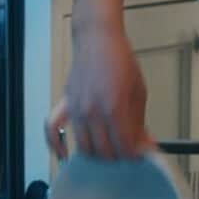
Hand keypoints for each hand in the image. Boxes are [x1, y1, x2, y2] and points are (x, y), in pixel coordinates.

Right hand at [45, 23, 154, 160]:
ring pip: (84, 148)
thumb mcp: (138, 92)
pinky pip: (52, 131)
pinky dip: (56, 146)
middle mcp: (93, 112)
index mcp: (115, 108)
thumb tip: (145, 144)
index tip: (140, 156)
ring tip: (108, 152)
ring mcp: (76, 110)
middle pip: (104, 153)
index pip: (125, 147)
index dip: (135, 156)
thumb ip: (140, 122)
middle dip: (118, 159)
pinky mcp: (65, 105)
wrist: (98, 39)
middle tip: (126, 154)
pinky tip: (64, 154)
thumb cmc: (120, 61)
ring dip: (97, 155)